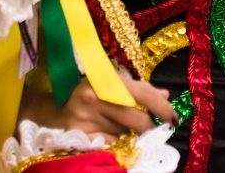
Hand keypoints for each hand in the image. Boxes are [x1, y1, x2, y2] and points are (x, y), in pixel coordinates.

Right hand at [20, 74, 177, 142]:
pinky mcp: (78, 136)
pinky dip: (117, 143)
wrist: (50, 108)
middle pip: (135, 118)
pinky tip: (117, 139)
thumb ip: (137, 89)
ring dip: (132, 135)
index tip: (173, 118)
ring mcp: (86, 118)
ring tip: (132, 131)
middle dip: (150, 127)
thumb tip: (164, 95)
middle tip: (157, 130)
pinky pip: (108, 144)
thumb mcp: (111, 82)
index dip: (161, 106)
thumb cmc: (86, 91)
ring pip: (123, 133)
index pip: (143, 93)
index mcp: (107, 80)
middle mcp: (96, 98)